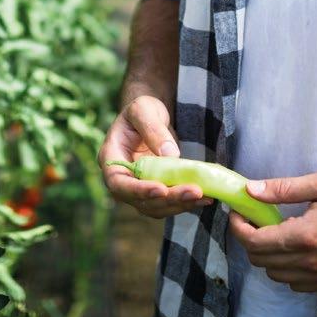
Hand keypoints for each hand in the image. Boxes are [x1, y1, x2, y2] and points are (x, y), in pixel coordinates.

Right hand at [97, 94, 212, 217]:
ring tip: (205, 196)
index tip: (161, 189)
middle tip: (195, 192)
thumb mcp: (144, 110)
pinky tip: (206, 197)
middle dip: (169, 199)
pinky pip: (168, 201)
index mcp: (110, 158)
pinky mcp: (156, 189)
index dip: (138, 190)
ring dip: (180, 204)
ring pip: (156, 206)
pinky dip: (185, 201)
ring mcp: (139, 187)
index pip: (118, 183)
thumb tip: (171, 154)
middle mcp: (122, 179)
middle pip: (141, 200)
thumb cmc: (141, 109)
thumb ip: (153, 129)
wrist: (149, 116)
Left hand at [227, 171, 316, 292]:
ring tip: (276, 232)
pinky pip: (297, 285)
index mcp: (306, 236)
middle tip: (254, 219)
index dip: (239, 228)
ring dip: (268, 257)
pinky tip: (296, 248)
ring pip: (277, 277)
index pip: (256, 242)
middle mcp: (311, 263)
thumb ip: (284, 189)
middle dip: (250, 240)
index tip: (238, 213)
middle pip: (262, 263)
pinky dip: (287, 270)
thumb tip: (252, 190)